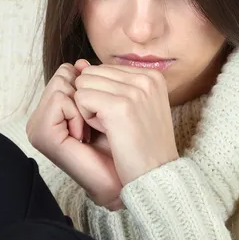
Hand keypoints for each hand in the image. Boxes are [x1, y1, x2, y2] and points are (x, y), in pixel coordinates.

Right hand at [26, 61, 123, 209]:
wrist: (130, 178)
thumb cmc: (124, 144)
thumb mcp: (108, 107)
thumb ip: (92, 85)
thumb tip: (81, 61)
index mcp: (51, 112)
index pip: (67, 72)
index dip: (93, 87)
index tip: (102, 115)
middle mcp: (39, 118)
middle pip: (64, 74)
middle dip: (89, 93)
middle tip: (97, 124)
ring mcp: (37, 127)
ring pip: (62, 83)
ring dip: (87, 104)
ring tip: (91, 131)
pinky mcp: (41, 134)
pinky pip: (62, 98)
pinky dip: (81, 112)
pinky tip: (85, 136)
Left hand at [74, 62, 178, 186]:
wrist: (157, 174)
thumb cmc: (144, 145)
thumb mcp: (139, 105)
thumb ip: (116, 84)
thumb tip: (81, 65)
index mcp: (152, 75)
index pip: (105, 69)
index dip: (103, 95)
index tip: (121, 117)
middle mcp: (146, 77)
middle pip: (92, 73)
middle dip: (93, 98)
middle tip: (113, 123)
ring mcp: (134, 91)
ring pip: (84, 84)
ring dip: (89, 108)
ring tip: (111, 127)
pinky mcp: (119, 106)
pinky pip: (81, 98)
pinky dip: (86, 117)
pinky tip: (106, 132)